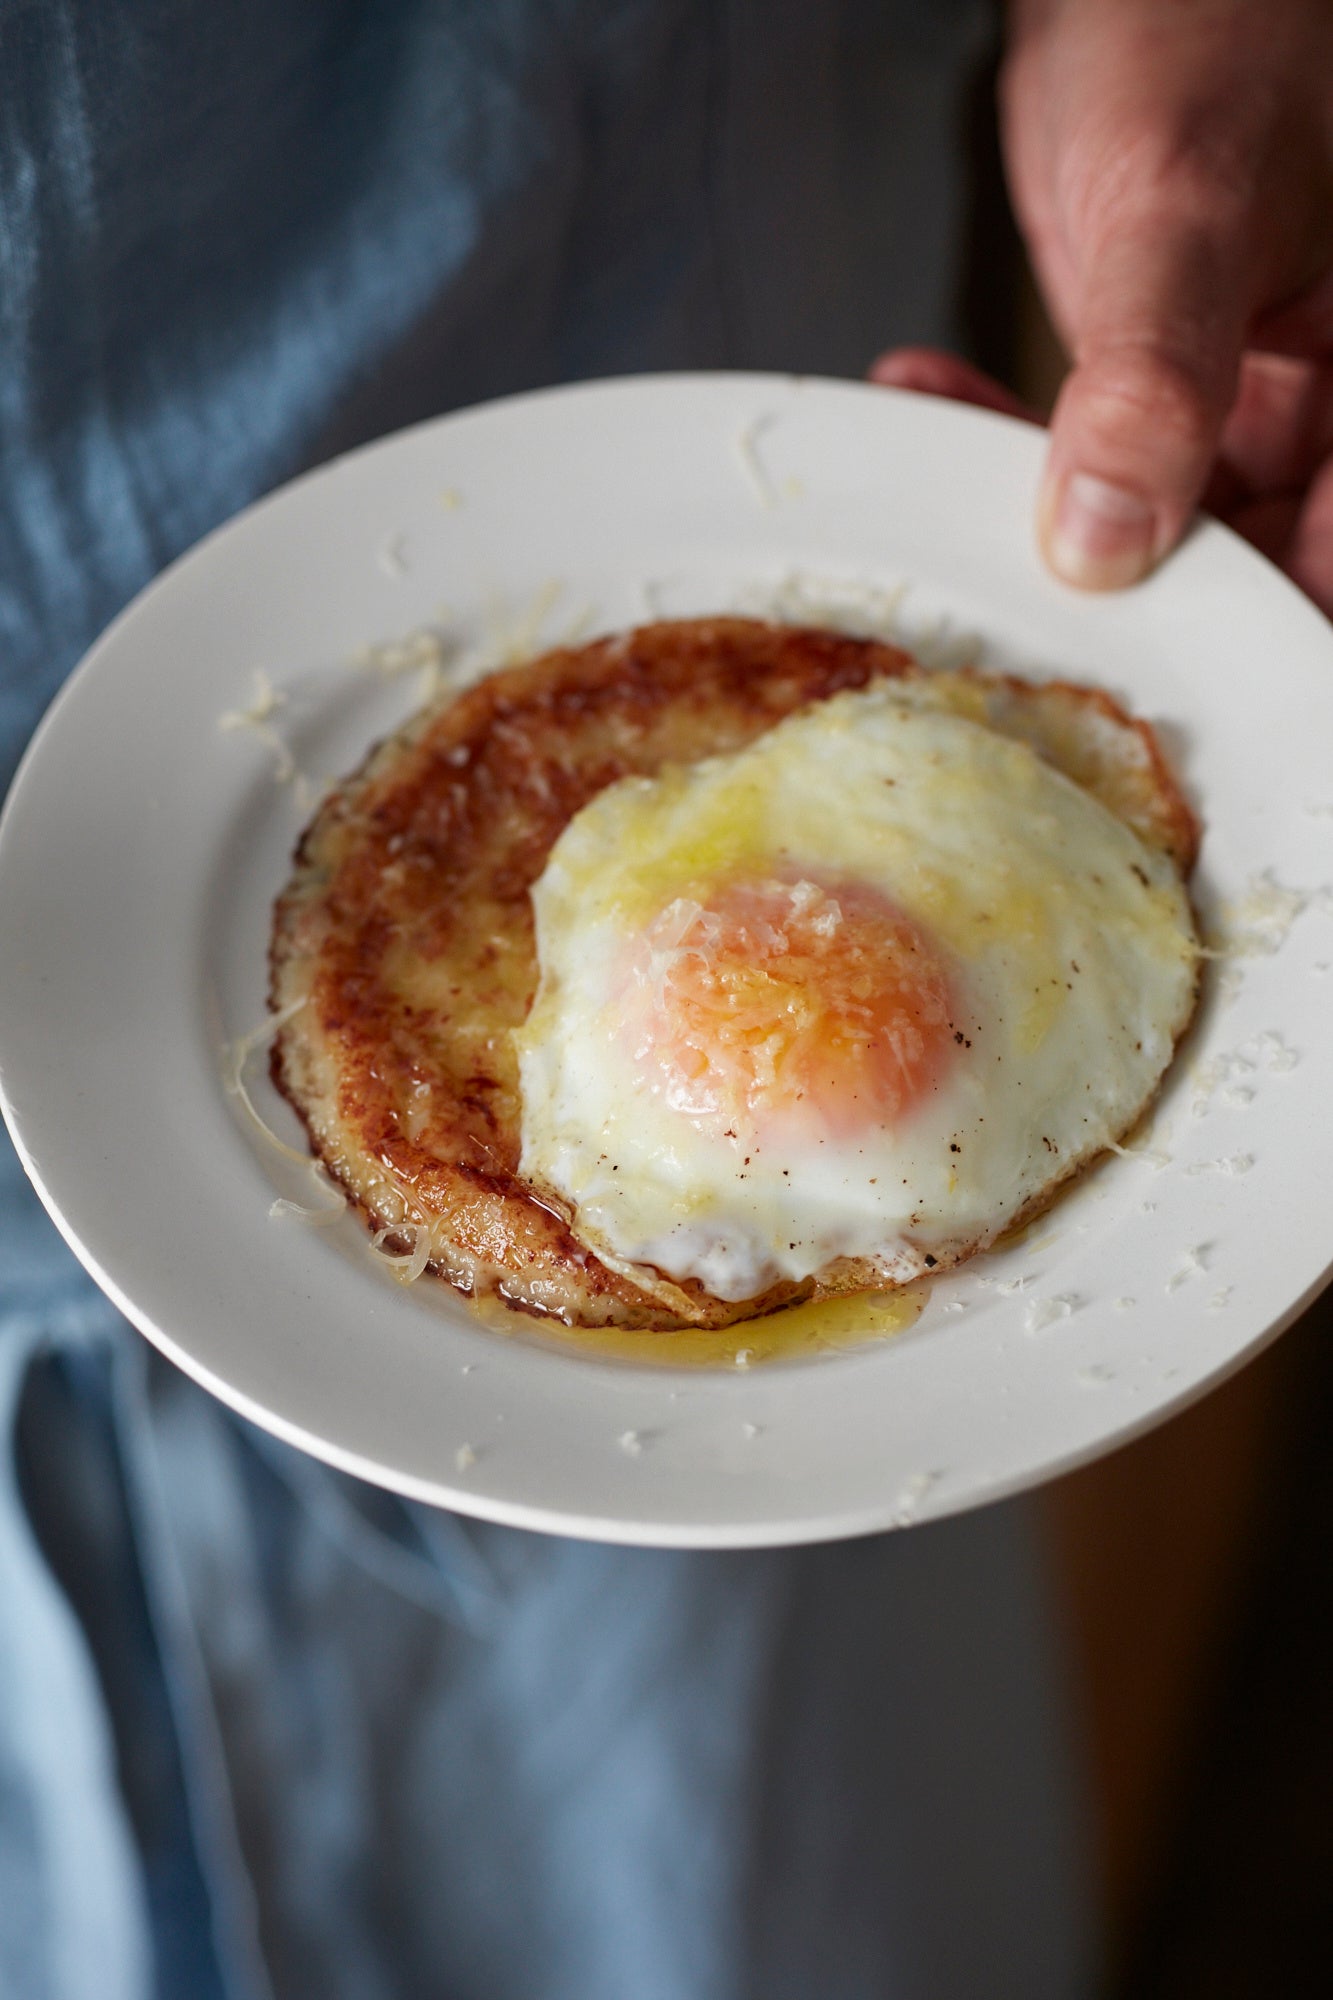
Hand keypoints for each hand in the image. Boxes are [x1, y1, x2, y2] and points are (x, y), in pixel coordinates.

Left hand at [879, 0, 1332, 615]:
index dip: (1257, 632)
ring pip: (1157, 519)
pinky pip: (1096, 451)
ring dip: (1040, 506)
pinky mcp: (1169, 381)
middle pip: (1248, 560)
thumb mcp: (1189, 200)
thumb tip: (1108, 541)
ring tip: (944, 479)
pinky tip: (935, 399)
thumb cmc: (1214, 20)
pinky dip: (1011, 437)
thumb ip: (1155, 375)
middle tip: (1013, 592)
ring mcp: (1250, 396)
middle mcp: (1329, 402)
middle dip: (1122, 582)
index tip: (1141, 665)